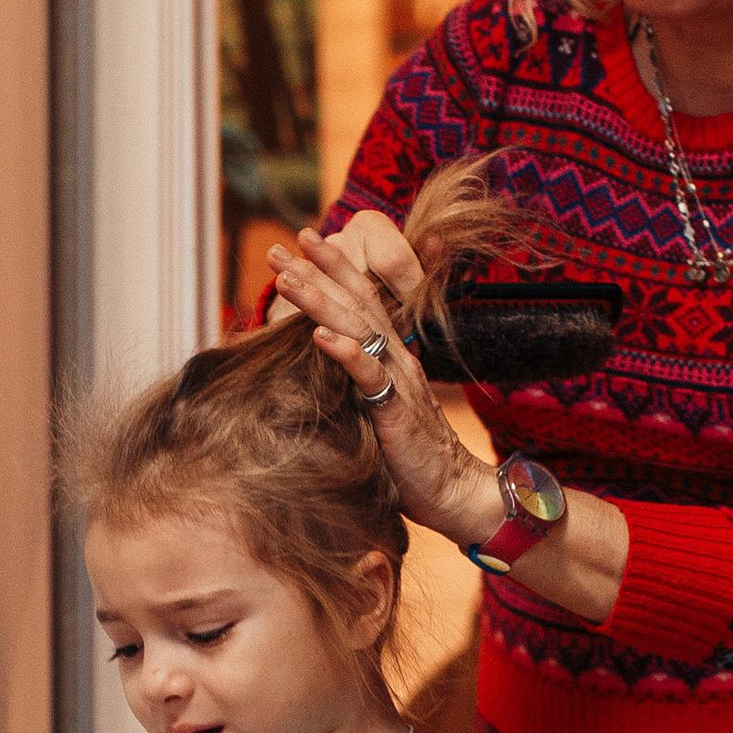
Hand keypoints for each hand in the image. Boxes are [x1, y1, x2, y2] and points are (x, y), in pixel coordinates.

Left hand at [264, 227, 499, 543]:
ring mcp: (397, 380)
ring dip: (321, 300)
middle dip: (316, 271)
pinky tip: (320, 336)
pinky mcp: (395, 410)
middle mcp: (395, 358)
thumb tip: (321, 369)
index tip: (300, 242)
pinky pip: (369, 374)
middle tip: (279, 247)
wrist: (453, 490)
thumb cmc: (410, 456)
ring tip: (289, 279)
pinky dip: (345, 353)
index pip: (360, 300)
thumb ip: (357, 386)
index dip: (333, 268)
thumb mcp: (378, 410)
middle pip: (354, 302)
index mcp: (390, 355)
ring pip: (357, 328)